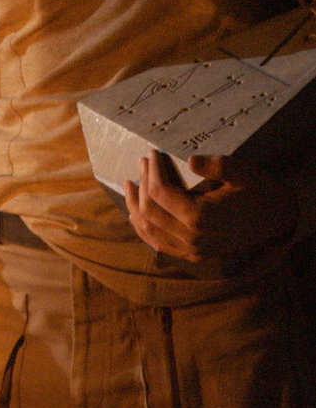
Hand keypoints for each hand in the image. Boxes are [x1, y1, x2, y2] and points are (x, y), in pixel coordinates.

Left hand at [124, 149, 297, 262]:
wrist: (276, 220)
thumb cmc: (258, 191)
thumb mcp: (242, 172)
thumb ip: (217, 166)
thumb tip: (190, 160)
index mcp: (202, 217)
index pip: (159, 193)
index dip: (151, 170)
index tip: (151, 153)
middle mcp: (193, 238)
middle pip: (149, 211)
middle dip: (141, 183)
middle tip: (143, 162)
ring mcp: (192, 250)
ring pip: (148, 230)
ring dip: (134, 206)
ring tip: (130, 184)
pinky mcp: (193, 255)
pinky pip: (159, 244)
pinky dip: (143, 228)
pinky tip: (136, 213)